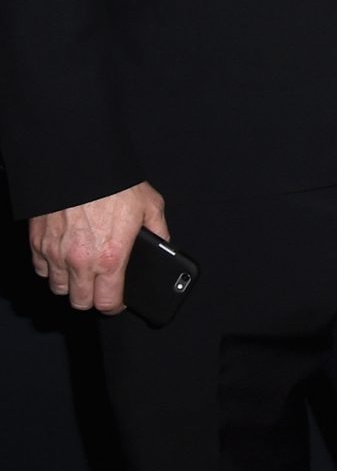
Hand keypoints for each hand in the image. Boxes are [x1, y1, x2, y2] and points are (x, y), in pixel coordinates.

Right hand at [29, 182, 167, 313]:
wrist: (80, 165)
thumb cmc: (116, 184)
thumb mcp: (150, 205)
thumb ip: (159, 231)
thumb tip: (164, 246)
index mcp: (111, 257)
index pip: (107, 302)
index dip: (115, 305)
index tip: (118, 300)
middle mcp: (81, 261)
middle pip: (80, 302)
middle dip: (92, 298)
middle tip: (101, 286)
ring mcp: (56, 254)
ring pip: (59, 288)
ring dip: (71, 284)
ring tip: (83, 272)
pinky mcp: (38, 243)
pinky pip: (42, 270)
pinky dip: (51, 268)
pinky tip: (64, 258)